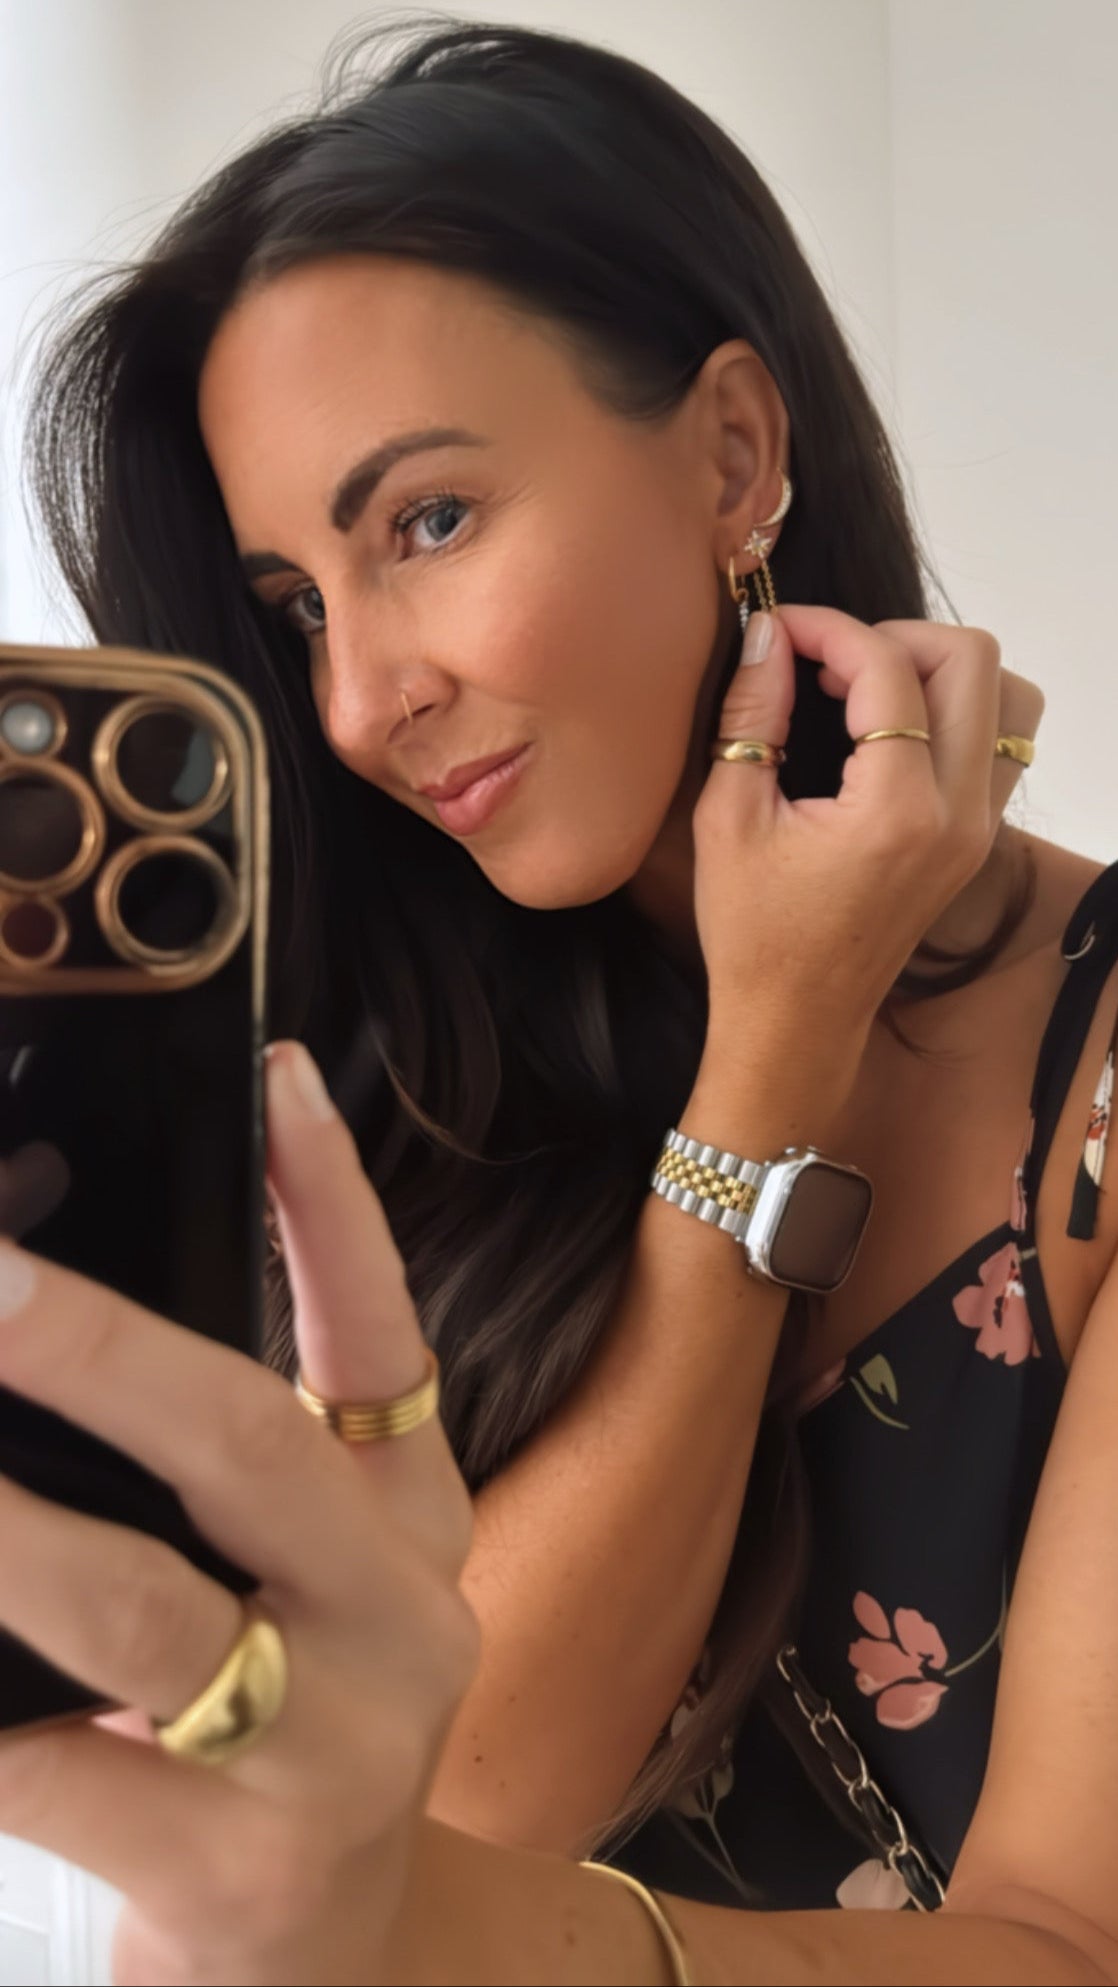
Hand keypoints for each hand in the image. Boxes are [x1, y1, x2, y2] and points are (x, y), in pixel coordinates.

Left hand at [0, 1042, 479, 1985]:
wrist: (332, 1976)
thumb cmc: (286, 1741)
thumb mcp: (304, 1589)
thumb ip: (230, 1473)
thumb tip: (78, 1323)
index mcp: (410, 1525)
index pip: (383, 1339)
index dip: (333, 1203)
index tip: (273, 1076)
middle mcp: (400, 1616)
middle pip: (251, 1448)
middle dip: (101, 1350)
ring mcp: (333, 1749)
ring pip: (146, 1608)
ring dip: (7, 1533)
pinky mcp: (245, 1868)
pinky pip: (62, 1768)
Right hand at [693, 605, 1043, 1035]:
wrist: (797, 1020)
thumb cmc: (752, 933)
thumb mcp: (726, 819)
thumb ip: (750, 714)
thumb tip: (767, 633)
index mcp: (896, 812)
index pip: (887, 668)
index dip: (828, 628)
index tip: (778, 629)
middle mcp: (958, 814)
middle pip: (972, 659)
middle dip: (894, 636)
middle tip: (827, 663)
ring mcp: (978, 827)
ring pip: (1004, 694)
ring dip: (934, 670)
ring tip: (863, 694)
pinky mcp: (977, 836)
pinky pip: (996, 740)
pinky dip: (950, 711)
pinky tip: (882, 732)